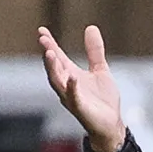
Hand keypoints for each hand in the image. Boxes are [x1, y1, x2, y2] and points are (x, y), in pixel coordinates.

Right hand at [34, 22, 128, 151]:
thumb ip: (94, 51)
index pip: (57, 57)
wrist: (111, 124)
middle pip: (54, 67)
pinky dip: (72, 88)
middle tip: (43, 39)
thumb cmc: (102, 99)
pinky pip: (74, 98)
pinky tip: (72, 78)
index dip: (50, 43)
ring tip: (50, 53)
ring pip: (58, 82)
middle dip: (48, 54)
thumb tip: (91, 27)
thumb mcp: (100, 69)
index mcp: (71, 75)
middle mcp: (67, 85)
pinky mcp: (81, 109)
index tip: (41, 30)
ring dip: (53, 68)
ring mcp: (72, 97)